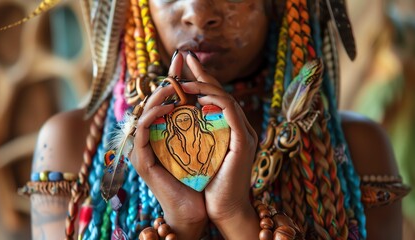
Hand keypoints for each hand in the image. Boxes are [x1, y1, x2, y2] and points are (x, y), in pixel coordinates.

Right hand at [130, 52, 206, 238]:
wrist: (200, 208)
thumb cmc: (205, 177)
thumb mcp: (207, 142)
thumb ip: (205, 122)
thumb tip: (215, 97)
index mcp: (167, 132)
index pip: (170, 100)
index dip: (177, 78)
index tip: (187, 59)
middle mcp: (154, 137)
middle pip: (156, 102)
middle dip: (168, 79)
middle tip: (179, 60)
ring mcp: (146, 148)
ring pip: (146, 113)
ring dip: (159, 96)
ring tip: (171, 85)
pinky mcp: (143, 159)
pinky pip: (142, 132)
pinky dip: (152, 117)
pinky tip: (167, 108)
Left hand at [181, 54, 259, 237]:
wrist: (223, 209)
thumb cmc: (208, 184)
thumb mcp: (199, 154)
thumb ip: (195, 135)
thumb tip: (175, 119)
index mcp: (230, 129)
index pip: (215, 98)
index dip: (202, 79)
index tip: (185, 66)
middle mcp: (239, 127)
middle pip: (221, 92)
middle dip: (202, 73)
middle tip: (186, 57)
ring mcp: (244, 133)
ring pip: (226, 98)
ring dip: (204, 86)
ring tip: (183, 81)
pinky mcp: (244, 142)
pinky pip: (230, 112)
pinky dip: (215, 102)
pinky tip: (198, 98)